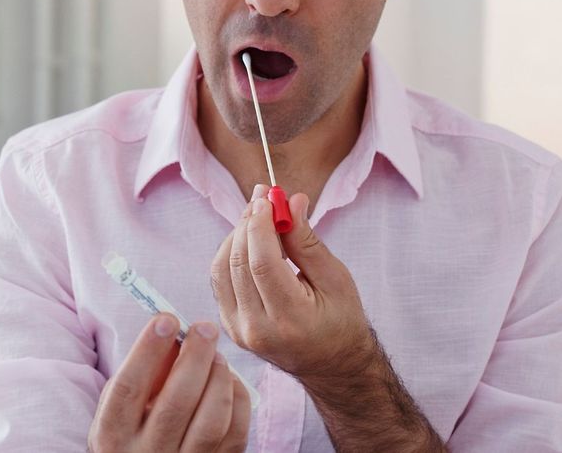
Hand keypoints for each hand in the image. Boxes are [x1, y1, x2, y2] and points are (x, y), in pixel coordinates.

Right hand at [88, 313, 250, 451]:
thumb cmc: (135, 429)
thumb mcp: (125, 406)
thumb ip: (145, 373)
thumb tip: (176, 333)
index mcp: (113, 434)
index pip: (128, 389)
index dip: (148, 351)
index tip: (167, 319)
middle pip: (176, 403)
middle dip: (195, 357)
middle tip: (205, 328)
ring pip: (211, 421)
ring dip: (219, 378)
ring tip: (217, 357)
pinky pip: (235, 434)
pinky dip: (238, 400)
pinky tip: (230, 383)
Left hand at [211, 185, 374, 380]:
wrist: (332, 365)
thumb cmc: (341, 320)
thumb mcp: (335, 279)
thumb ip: (308, 241)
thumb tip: (291, 202)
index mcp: (290, 319)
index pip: (262, 263)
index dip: (259, 224)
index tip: (266, 197)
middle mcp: (258, 329)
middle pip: (238, 262)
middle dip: (247, 222)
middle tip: (262, 197)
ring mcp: (239, 331)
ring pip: (221, 269)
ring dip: (236, 235)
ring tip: (256, 214)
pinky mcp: (230, 327)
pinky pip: (220, 281)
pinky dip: (230, 253)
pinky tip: (248, 239)